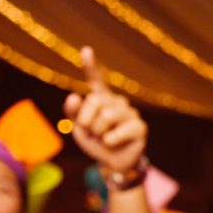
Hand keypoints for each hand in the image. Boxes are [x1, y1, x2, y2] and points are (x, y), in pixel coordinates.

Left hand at [63, 47, 146, 172]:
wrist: (112, 162)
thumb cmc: (95, 141)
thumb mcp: (78, 128)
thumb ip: (73, 112)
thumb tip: (74, 95)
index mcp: (102, 99)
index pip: (96, 80)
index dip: (90, 65)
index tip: (86, 50)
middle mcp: (117, 102)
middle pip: (94, 101)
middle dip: (87, 121)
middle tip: (93, 133)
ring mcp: (130, 113)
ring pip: (106, 116)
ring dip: (98, 133)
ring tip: (104, 138)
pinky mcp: (140, 127)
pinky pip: (118, 131)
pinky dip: (110, 141)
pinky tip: (114, 143)